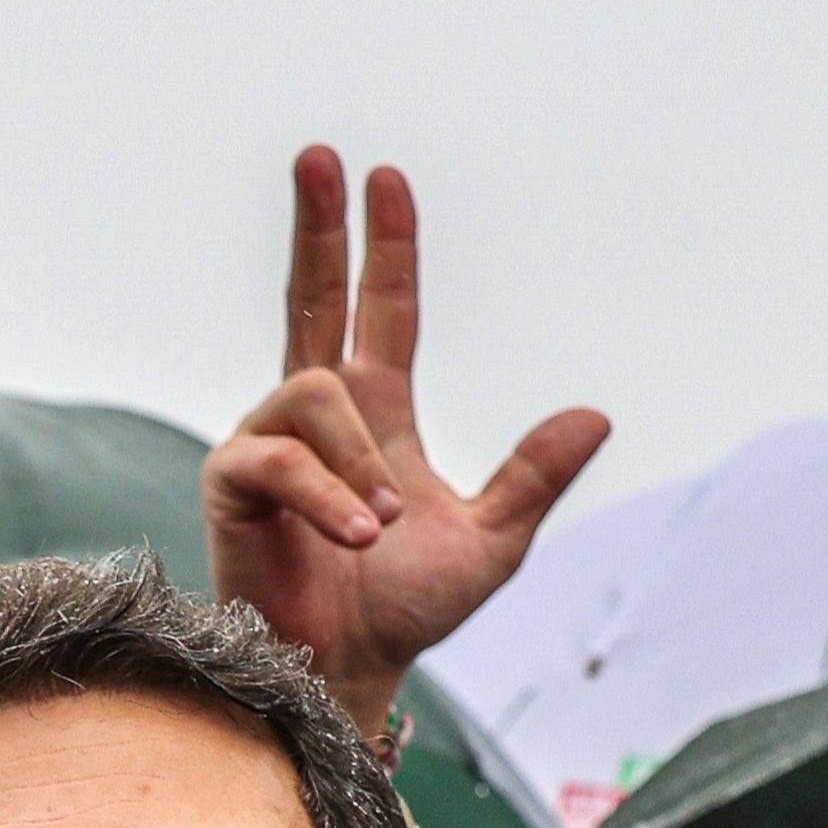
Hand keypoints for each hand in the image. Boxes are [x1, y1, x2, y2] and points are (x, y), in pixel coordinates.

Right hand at [203, 149, 607, 738]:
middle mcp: (314, 417)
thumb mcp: (493, 541)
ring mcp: (267, 442)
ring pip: (318, 394)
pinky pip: (284, 457)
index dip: (385, 247)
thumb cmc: (405, 612)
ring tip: (379, 527)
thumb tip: (594, 414)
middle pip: (312, 296)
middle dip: (318, 225)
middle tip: (319, 154)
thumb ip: (534, 476)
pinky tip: (357, 535)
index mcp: (376, 416)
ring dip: (360, 463)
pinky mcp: (233, 481)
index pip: (381, 311)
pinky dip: (329, 496)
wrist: (347, 673)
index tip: (385, 177)